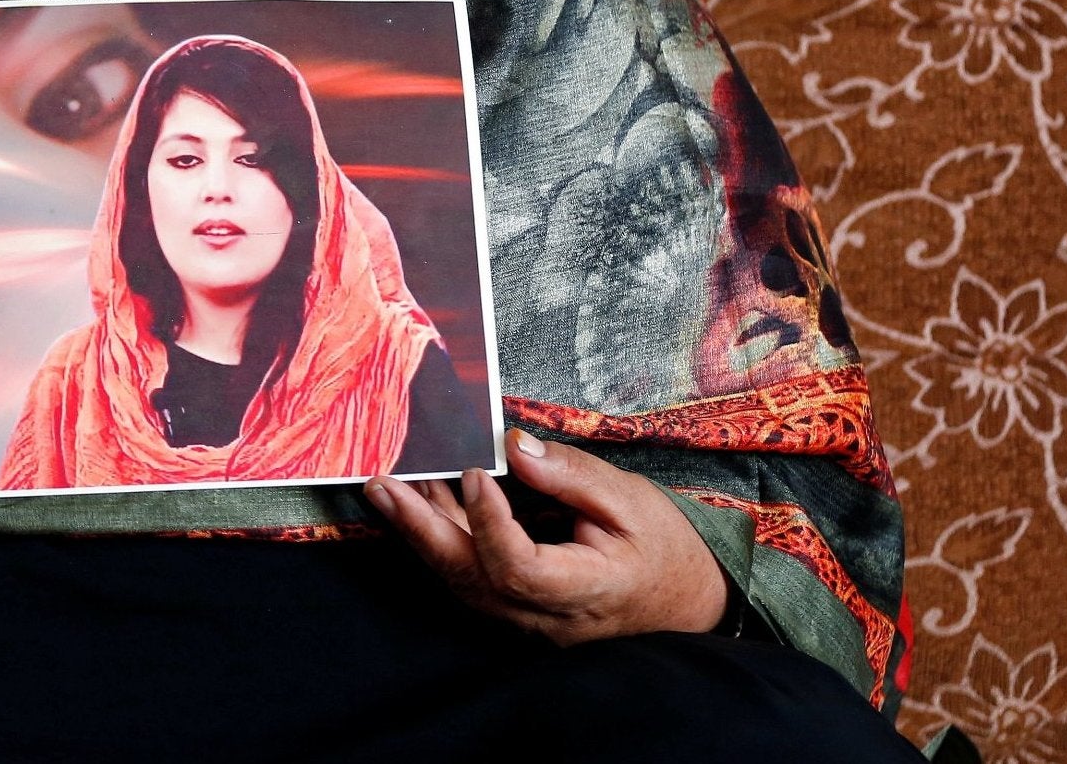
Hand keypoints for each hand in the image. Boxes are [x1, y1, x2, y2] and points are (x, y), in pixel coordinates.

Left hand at [366, 430, 729, 644]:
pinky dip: (442, 540)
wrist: (683, 599)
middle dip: (421, 531)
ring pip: (463, 582)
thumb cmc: (663, 547)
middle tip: (383, 487)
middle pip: (473, 581)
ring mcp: (528, 622)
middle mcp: (548, 618)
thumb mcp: (630, 499)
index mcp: (588, 591)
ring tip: (386, 488)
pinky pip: (471, 579)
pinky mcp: (517, 610)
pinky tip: (420, 502)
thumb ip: (571, 474)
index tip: (475, 473)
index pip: (521, 570)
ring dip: (422, 533)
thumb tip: (513, 445)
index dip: (490, 524)